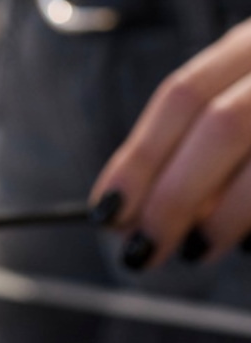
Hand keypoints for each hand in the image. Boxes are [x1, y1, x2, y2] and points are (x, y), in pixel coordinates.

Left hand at [90, 17, 250, 267]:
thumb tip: (135, 208)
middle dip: (174, 195)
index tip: (106, 210)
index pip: (183, 94)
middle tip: (143, 248)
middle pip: (223, 125)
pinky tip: (249, 242)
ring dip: (229, 213)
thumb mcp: (244, 108)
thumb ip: (202, 147)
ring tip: (199, 248)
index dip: (140, 156)